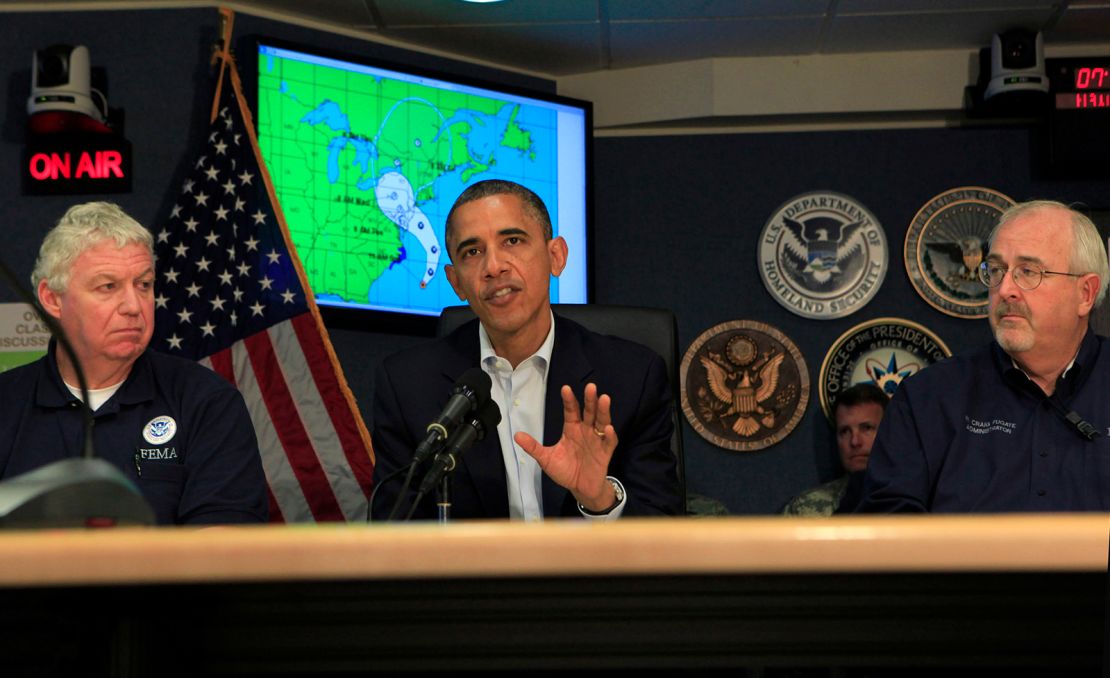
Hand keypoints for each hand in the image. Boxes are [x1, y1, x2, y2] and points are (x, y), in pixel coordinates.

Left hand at [514, 383, 618, 511]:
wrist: (580, 488)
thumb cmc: (565, 470)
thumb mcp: (546, 459)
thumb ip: (533, 447)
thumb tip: (516, 436)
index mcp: (572, 429)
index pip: (571, 410)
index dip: (569, 400)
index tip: (565, 388)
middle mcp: (586, 430)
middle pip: (589, 412)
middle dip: (590, 400)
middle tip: (590, 387)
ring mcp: (597, 440)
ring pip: (602, 422)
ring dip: (603, 411)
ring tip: (603, 399)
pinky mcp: (605, 452)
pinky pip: (609, 442)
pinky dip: (610, 435)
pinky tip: (608, 428)